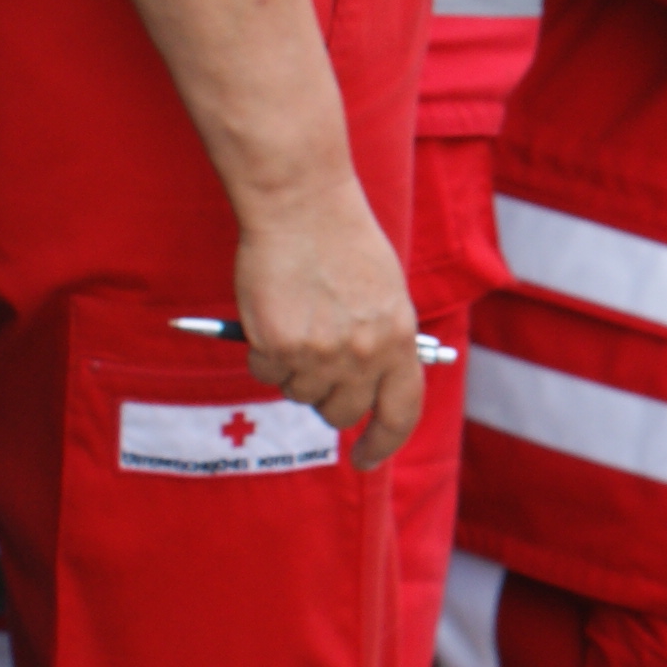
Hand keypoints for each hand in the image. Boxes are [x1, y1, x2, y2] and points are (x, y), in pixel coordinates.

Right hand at [233, 177, 426, 468]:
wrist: (302, 209)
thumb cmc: (345, 245)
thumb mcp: (387, 297)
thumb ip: (382, 343)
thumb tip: (368, 388)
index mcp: (399, 342)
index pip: (401, 413)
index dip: (383, 443)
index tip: (366, 458)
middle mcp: (363, 356)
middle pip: (341, 413)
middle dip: (327, 398)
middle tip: (317, 361)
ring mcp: (319, 354)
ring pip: (299, 394)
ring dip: (294, 370)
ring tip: (299, 320)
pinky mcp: (277, 346)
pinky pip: (265, 373)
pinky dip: (265, 354)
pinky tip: (274, 316)